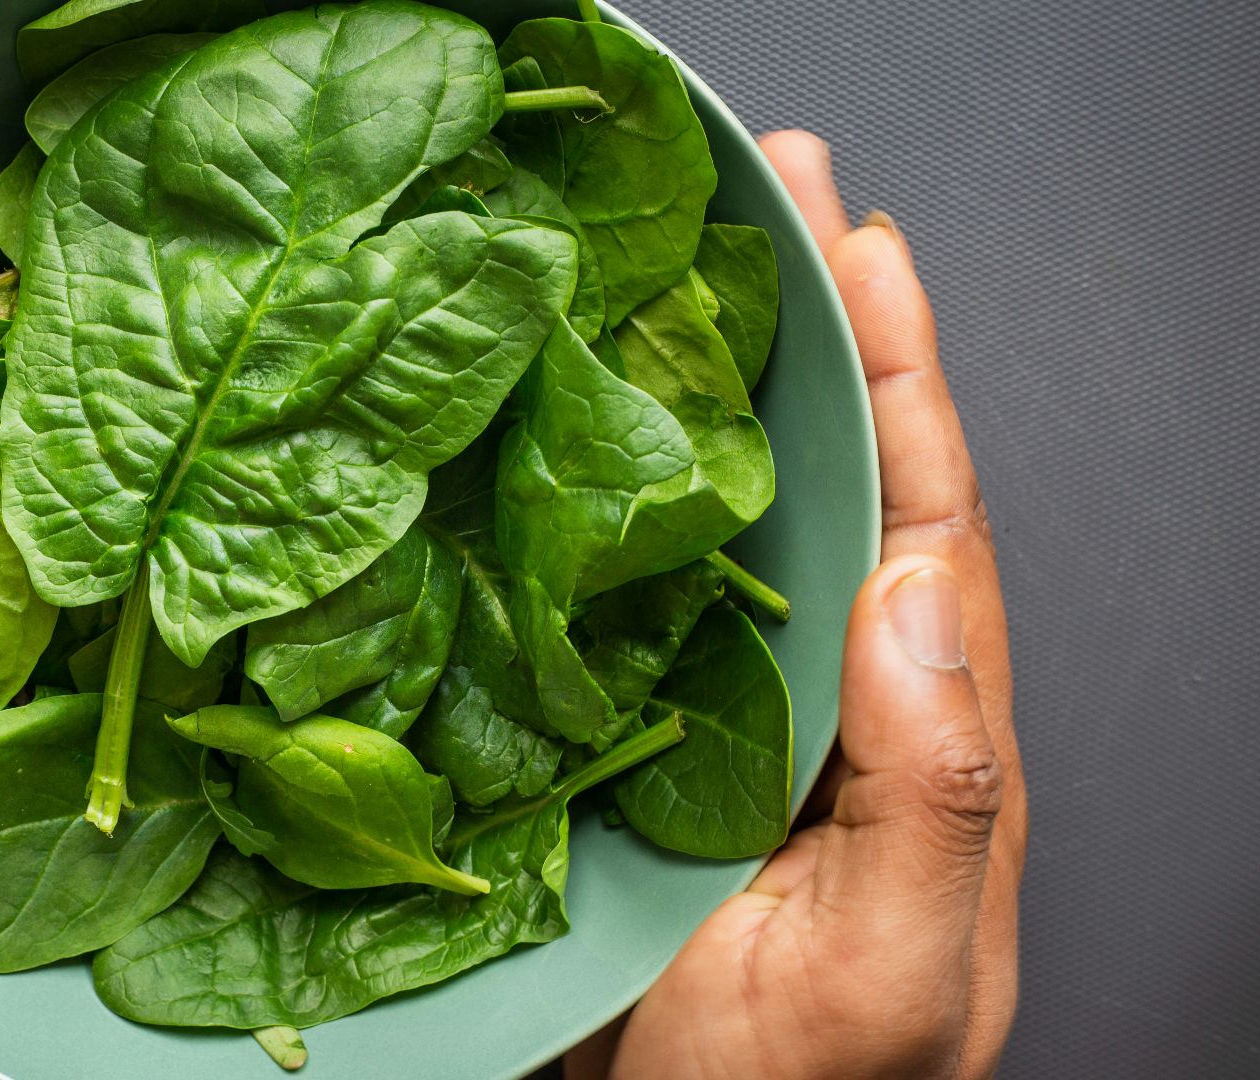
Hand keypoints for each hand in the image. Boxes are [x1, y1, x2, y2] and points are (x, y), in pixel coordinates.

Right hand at [568, 132, 1026, 1079]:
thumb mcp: (899, 973)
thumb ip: (941, 796)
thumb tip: (918, 593)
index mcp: (915, 735)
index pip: (922, 516)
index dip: (895, 371)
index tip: (857, 242)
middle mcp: (822, 699)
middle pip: (824, 478)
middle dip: (805, 325)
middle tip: (764, 185)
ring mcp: (715, 712)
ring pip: (718, 518)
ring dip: (698, 385)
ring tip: (665, 260)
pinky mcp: (614, 740)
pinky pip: (611, 595)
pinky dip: (592, 498)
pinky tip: (554, 425)